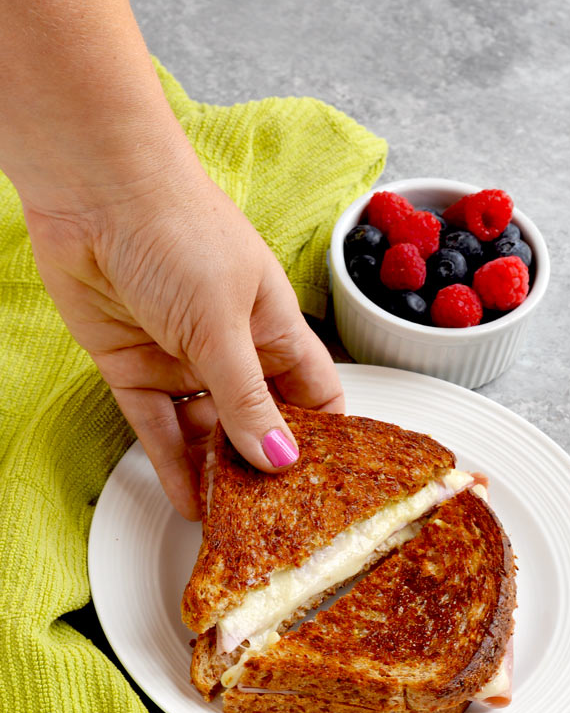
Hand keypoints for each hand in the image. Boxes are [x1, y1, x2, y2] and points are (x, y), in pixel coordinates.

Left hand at [22, 163, 343, 520]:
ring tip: (234, 520)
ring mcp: (182, 360)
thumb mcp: (225, 322)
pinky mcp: (135, 370)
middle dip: (267, 465)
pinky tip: (191, 499)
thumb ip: (249, 397)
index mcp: (273, 326)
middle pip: (259, 420)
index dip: (325, 436)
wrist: (93, 191)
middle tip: (277, 517)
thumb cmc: (177, 229)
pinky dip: (173, 463)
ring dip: (219, 472)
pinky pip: (159, 428)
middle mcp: (231, 347)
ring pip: (208, 431)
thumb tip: (281, 458)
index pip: (315, 392)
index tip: (332, 484)